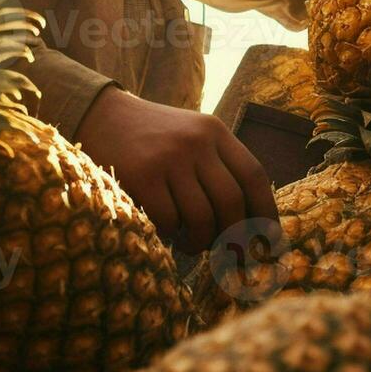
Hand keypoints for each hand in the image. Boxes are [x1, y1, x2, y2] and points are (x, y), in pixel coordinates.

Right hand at [72, 87, 277, 253]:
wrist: (101, 115)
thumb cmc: (153, 137)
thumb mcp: (193, 135)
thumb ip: (220, 166)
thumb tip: (251, 222)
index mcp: (215, 132)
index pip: (254, 176)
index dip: (266, 212)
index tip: (269, 240)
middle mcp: (196, 142)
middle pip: (232, 201)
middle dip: (235, 237)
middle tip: (231, 256)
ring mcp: (169, 158)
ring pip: (202, 217)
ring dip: (200, 242)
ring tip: (192, 245)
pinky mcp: (142, 175)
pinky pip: (169, 220)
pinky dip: (172, 235)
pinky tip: (167, 233)